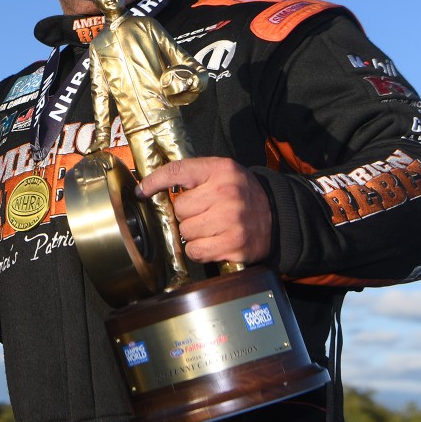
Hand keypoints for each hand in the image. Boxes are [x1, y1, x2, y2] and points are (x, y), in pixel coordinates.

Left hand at [137, 157, 271, 265]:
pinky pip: (196, 251)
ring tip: (212, 227)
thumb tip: (149, 187)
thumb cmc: (242, 194)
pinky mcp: (234, 245)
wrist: (277, 215)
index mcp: (221, 170)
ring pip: (185, 232)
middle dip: (187, 214)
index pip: (177, 171)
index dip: (154, 181)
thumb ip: (191, 175)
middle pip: (179, 209)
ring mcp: (232, 221)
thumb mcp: (221, 173)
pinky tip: (214, 241)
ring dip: (193, 233)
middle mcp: (227, 193)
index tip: (142, 191)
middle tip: (205, 212)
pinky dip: (200, 249)